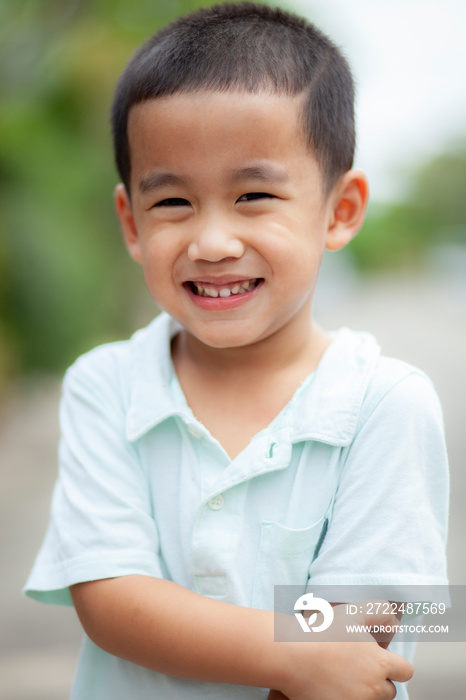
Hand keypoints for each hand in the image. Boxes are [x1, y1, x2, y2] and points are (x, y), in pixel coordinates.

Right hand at [273, 601, 412, 699]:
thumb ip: (379, 612)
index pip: (405, 671)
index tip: (380, 660)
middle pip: (389, 691)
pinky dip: (344, 698)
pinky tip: (330, 686)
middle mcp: (373, 688)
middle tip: (355, 667)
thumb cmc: (320, 631)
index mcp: (380, 664)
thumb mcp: (352, 612)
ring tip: (341, 676)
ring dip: (361, 692)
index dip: (394, 664)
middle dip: (377, 680)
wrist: (290, 654)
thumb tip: (395, 619)